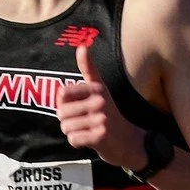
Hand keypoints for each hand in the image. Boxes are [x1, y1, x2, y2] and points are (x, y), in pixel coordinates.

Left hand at [56, 44, 146, 171]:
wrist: (128, 141)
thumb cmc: (108, 114)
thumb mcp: (100, 89)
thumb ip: (89, 69)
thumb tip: (82, 46)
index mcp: (96, 88)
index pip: (63, 93)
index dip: (63, 104)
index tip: (76, 107)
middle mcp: (99, 101)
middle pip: (61, 113)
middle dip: (67, 121)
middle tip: (83, 123)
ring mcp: (101, 119)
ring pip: (66, 127)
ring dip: (72, 132)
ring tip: (87, 131)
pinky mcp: (100, 136)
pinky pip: (73, 139)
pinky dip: (77, 143)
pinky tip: (90, 140)